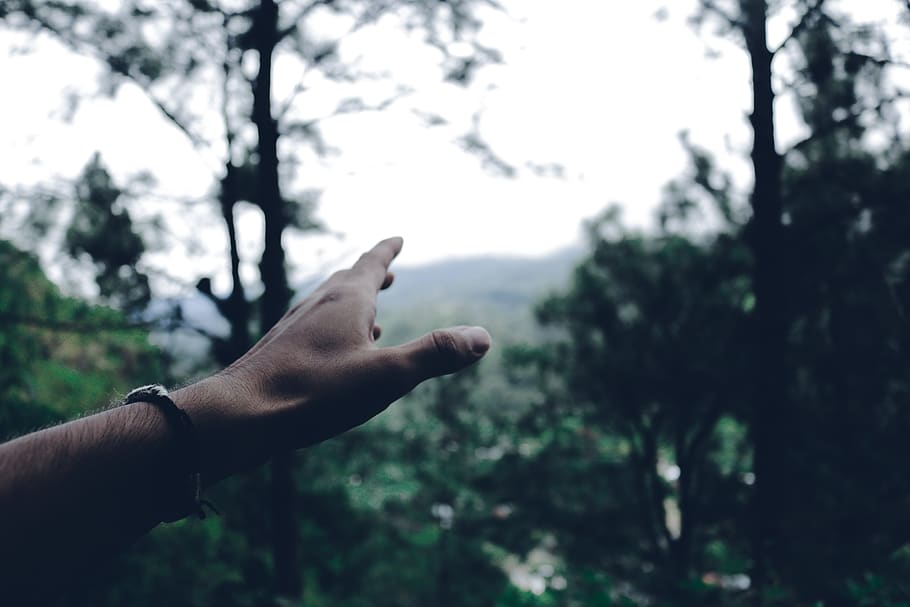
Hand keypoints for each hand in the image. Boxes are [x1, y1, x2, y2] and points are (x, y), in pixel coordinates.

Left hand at [178, 237, 490, 477]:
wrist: (240, 415)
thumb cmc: (314, 393)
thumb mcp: (386, 377)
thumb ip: (434, 355)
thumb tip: (483, 337)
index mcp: (345, 301)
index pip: (371, 263)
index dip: (388, 250)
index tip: (398, 237)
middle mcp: (317, 305)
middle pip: (348, 281)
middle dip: (371, 275)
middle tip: (387, 271)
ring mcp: (294, 327)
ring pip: (327, 305)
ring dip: (352, 303)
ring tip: (370, 316)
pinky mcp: (279, 351)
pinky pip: (312, 329)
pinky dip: (332, 329)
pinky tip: (333, 355)